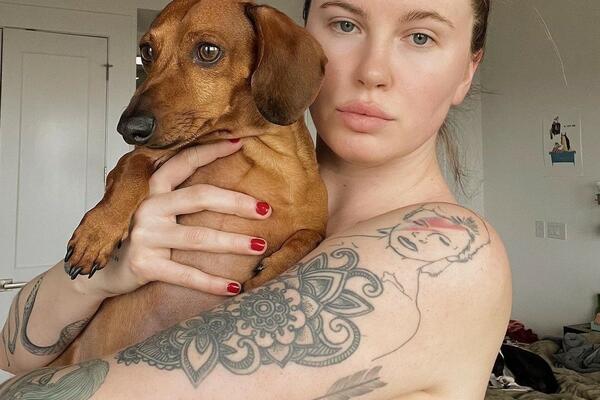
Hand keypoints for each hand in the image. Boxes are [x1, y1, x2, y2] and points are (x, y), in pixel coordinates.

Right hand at [77, 139, 271, 298]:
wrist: (104, 272)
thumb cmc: (141, 236)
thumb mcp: (156, 209)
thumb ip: (180, 195)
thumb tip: (228, 186)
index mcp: (152, 189)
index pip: (184, 162)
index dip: (211, 151)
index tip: (240, 143)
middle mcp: (148, 207)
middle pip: (199, 197)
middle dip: (236, 203)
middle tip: (266, 210)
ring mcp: (145, 236)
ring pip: (198, 237)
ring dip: (233, 242)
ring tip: (260, 246)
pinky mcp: (144, 265)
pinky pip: (185, 274)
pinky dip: (211, 283)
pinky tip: (234, 287)